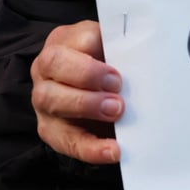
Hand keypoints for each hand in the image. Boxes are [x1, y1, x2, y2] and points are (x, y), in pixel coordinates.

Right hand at [30, 20, 122, 164]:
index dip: (96, 51)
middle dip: (86, 75)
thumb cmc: (111, 69)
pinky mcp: (51, 129)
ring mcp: (44, 99)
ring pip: (51, 99)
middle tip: (117, 88)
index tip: (117, 71)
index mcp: (66, 42)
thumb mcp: (116, 54)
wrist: (102, 98)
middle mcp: (47, 68)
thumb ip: (123, 51)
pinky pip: (66, 140)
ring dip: (86, 105)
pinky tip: (113, 151)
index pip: (74, 38)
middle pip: (53, 63)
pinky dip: (91, 148)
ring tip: (117, 112)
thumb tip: (145, 52)